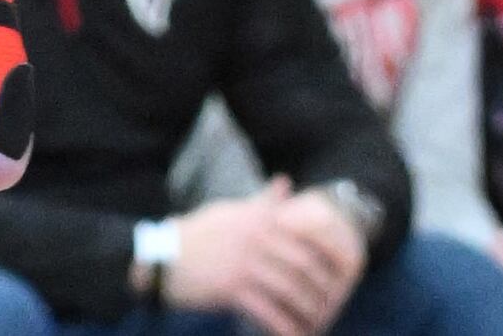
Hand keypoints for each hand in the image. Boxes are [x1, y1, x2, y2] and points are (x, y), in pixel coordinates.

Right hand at [167, 186, 364, 335]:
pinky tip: (293, 335)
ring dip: (306, 310)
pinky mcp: (233, 289)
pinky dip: (284, 326)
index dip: (323, 256)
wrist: (166, 258)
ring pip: (288, 289)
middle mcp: (255, 238)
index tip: (336, 272)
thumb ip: (262, 202)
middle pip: (301, 265)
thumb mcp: (231, 210)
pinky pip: (268, 311)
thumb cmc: (200, 233)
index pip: (302, 236)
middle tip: (331, 304)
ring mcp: (244, 263)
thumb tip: (286, 182)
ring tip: (317, 322)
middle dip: (319, 287)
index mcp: (258, 218)